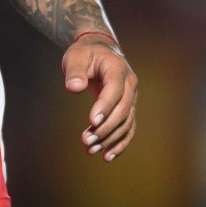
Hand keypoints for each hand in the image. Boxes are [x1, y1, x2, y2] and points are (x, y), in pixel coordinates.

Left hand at [62, 34, 137, 161]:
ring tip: (90, 150)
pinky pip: (128, 128)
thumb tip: (74, 88)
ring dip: (109, 139)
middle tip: (86, 140)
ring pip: (125, 122)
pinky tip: (107, 156)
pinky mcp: (128, 108)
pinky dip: (119, 143)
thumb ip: (75, 71)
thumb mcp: (76, 56)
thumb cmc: (86, 53)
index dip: (105, 106)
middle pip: (122, 109)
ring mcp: (131, 97)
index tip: (92, 121)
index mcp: (117, 68)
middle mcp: (129, 83)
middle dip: (105, 128)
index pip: (114, 89)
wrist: (100, 51)